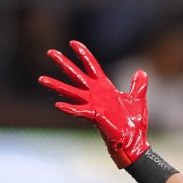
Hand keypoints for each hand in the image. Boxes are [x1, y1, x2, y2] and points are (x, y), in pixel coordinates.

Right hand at [38, 40, 150, 167]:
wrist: (134, 140)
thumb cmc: (133, 122)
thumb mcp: (137, 98)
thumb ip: (138, 85)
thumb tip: (141, 72)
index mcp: (104, 87)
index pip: (91, 66)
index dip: (83, 54)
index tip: (73, 43)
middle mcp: (95, 94)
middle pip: (76, 74)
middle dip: (63, 63)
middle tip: (50, 52)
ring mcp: (93, 105)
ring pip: (71, 92)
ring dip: (56, 86)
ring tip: (41, 79)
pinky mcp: (95, 116)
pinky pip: (79, 111)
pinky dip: (69, 108)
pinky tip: (58, 104)